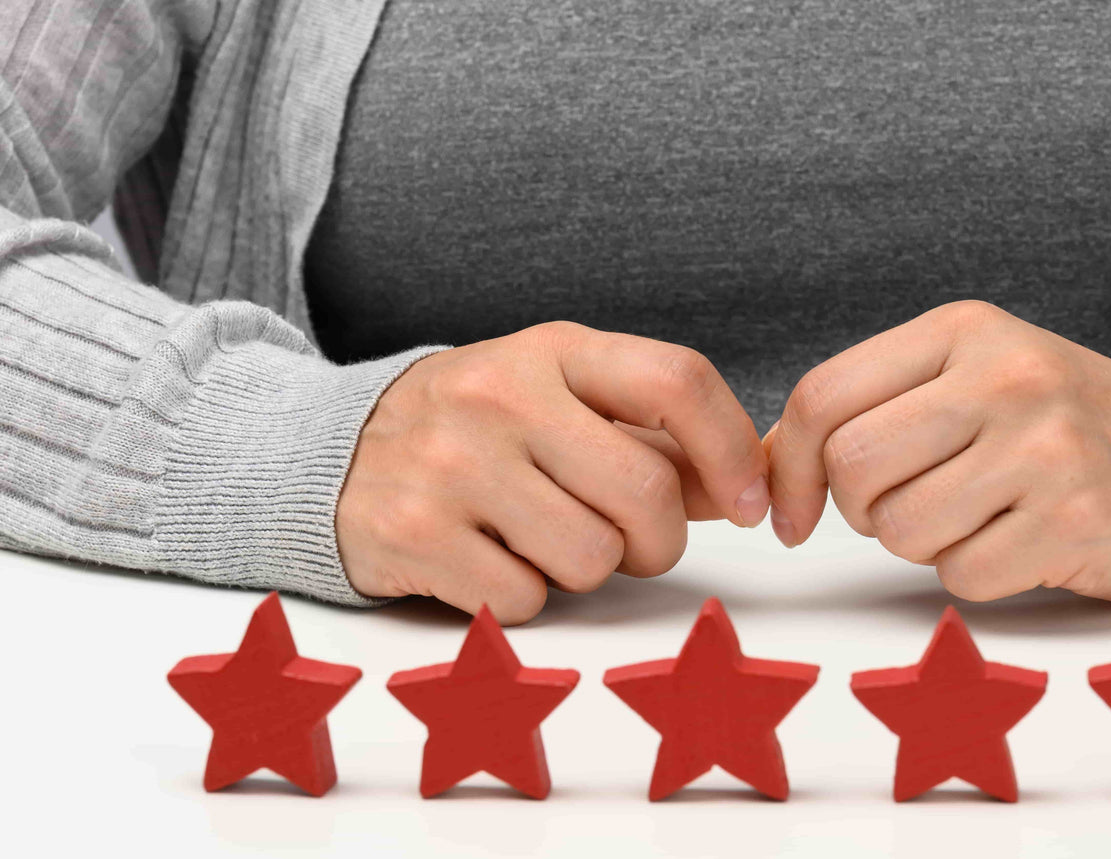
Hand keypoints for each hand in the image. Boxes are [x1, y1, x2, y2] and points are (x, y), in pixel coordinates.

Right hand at [337, 322, 768, 622]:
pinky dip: (523, 597)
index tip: (749, 503)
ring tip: (541, 540)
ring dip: (585, 572)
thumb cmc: (476, 429)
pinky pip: (525, 600)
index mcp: (552, 351)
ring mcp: (451, 463)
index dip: (732, 451)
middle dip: (659, 542)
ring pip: (591, 559)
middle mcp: (501, 396)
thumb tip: (744, 484)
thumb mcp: (559, 402)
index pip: (675, 380)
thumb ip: (653, 440)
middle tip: (630, 542)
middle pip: (646, 494)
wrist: (332, 452)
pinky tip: (489, 558)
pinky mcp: (412, 533)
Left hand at [765, 301, 1110, 602]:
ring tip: (976, 517)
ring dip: (922, 543)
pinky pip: (961, 574)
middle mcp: (1006, 377)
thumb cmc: (1059, 423)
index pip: (825, 395)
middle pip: (853, 465)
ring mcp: (1047, 448)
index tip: (791, 509)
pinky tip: (1020, 541)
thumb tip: (761, 463)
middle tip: (907, 505)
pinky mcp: (1075, 520)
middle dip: (861, 507)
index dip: (787, 464)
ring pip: (900, 529)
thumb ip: (873, 405)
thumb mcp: (970, 379)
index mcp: (966, 332)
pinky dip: (975, 573)